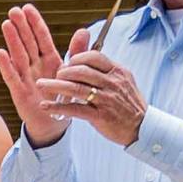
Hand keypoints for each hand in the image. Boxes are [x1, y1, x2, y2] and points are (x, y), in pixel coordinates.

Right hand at [0, 5, 71, 146]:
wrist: (54, 122)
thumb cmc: (62, 96)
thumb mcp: (73, 72)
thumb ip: (77, 52)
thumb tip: (84, 30)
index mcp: (50, 59)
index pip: (42, 37)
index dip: (35, 23)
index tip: (28, 8)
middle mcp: (36, 65)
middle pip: (27, 42)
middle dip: (21, 26)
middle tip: (14, 11)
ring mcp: (26, 77)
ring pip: (18, 55)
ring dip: (12, 40)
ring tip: (7, 24)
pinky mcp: (19, 91)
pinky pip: (12, 77)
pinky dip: (6, 66)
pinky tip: (1, 53)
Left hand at [29, 34, 147, 147]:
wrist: (142, 127)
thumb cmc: (128, 103)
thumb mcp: (122, 80)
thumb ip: (104, 68)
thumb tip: (86, 54)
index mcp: (117, 72)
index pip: (94, 56)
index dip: (77, 57)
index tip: (68, 63)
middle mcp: (112, 83)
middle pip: (82, 70)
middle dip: (64, 71)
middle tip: (54, 75)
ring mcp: (106, 100)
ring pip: (76, 88)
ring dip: (55, 86)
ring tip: (41, 85)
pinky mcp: (100, 116)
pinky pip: (75, 109)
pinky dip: (58, 107)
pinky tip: (45, 106)